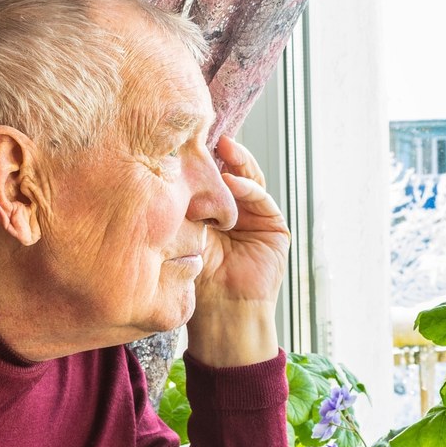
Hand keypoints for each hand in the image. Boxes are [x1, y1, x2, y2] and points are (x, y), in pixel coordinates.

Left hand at [188, 136, 289, 366]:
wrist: (221, 313)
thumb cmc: (195, 278)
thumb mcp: (184, 234)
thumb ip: (184, 205)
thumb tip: (170, 168)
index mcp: (211, 213)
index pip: (208, 178)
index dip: (201, 158)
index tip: (187, 137)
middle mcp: (234, 212)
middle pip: (230, 173)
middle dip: (221, 153)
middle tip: (207, 133)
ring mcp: (256, 219)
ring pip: (248, 180)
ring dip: (236, 163)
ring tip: (222, 148)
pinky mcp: (274, 228)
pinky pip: (262, 200)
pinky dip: (248, 189)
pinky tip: (233, 182)